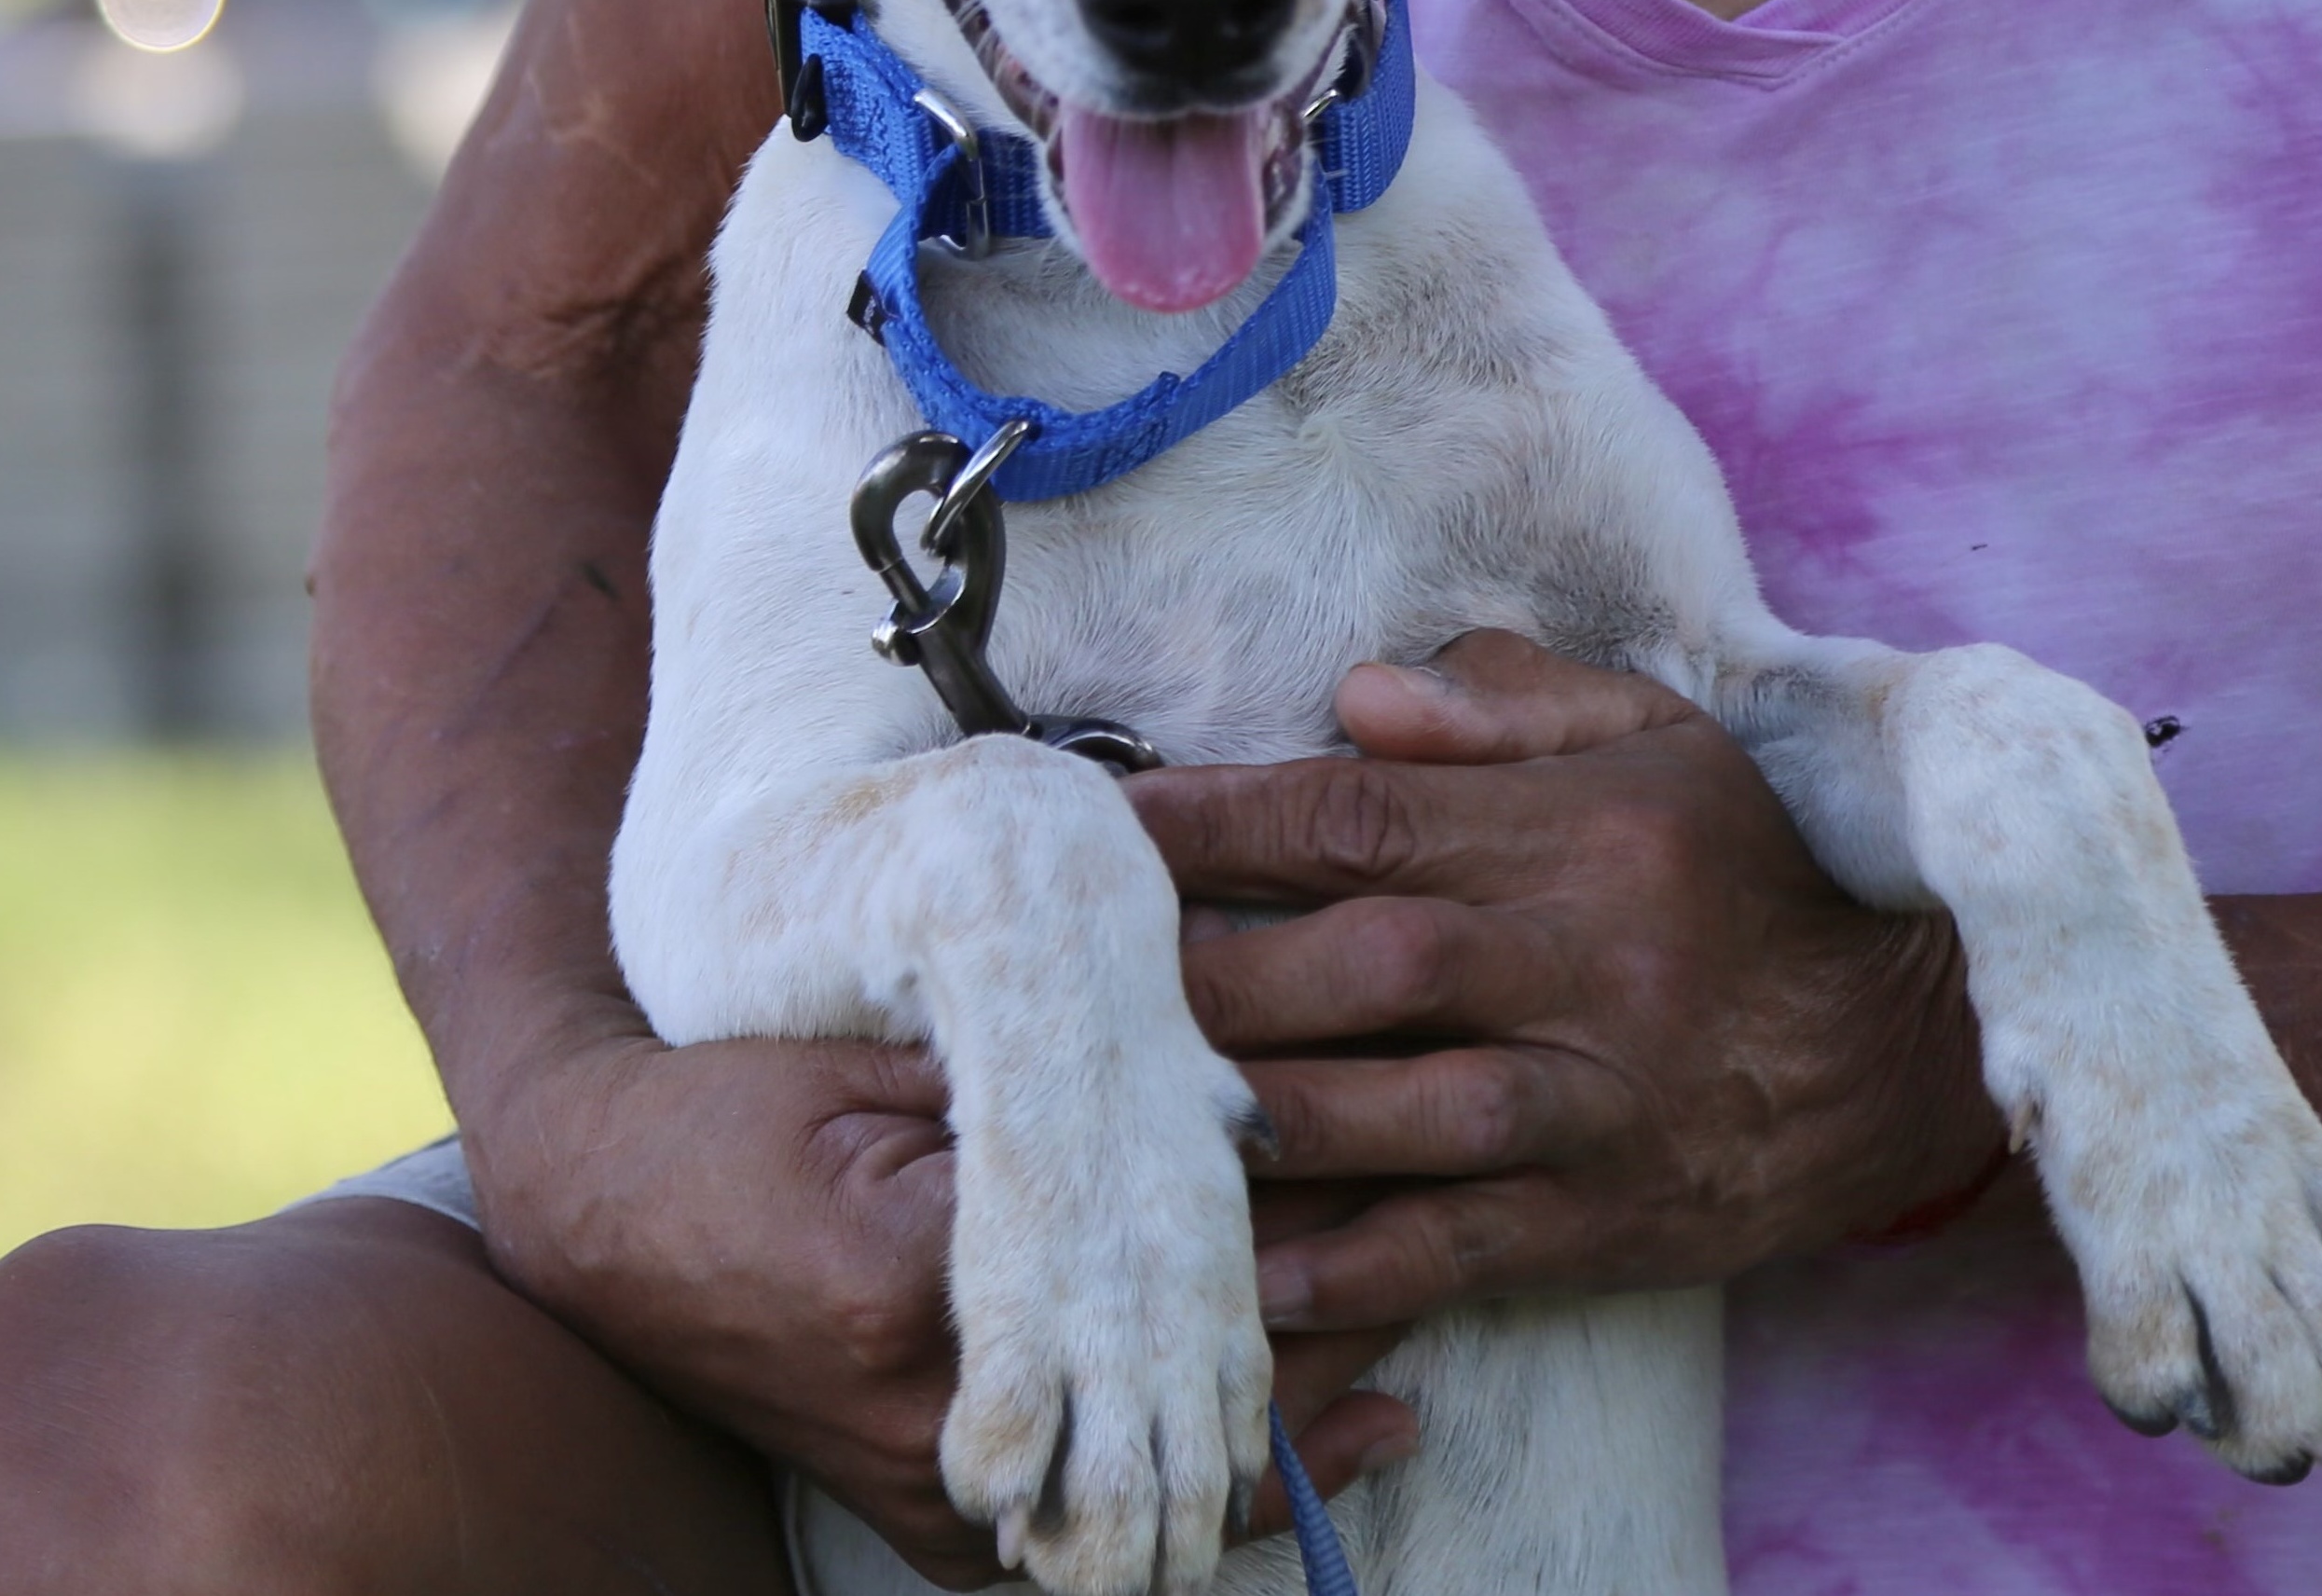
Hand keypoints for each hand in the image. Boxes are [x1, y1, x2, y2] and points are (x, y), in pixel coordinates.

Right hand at [462, 1014, 1413, 1585]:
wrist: (603, 1211)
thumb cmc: (734, 1114)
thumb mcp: (879, 1074)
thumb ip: (1034, 1095)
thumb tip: (1213, 1095)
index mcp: (931, 1296)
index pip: (1156, 1292)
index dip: (1282, 1247)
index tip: (1381, 1190)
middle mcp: (944, 1428)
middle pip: (1171, 1412)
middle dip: (1304, 1352)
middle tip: (1421, 1275)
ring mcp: (935, 1496)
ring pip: (1145, 1501)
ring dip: (1262, 1442)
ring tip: (1392, 1391)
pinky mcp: (926, 1517)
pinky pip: (1087, 1545)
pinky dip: (1186, 1509)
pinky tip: (1281, 1475)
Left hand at [1133, 632, 2007, 1336]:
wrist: (1905, 1040)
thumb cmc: (1746, 863)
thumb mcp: (1656, 734)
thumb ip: (1506, 698)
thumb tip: (1355, 695)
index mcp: (1571, 832)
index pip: (1359, 817)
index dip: (1216, 822)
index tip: (1098, 828)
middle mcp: (1576, 960)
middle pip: (1357, 964)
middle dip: (1202, 969)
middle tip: (1069, 973)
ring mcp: (1592, 1100)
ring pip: (1398, 1111)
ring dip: (1251, 1115)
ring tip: (1119, 1109)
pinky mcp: (1605, 1217)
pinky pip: (1458, 1245)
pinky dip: (1346, 1264)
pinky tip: (1240, 1270)